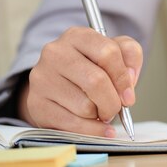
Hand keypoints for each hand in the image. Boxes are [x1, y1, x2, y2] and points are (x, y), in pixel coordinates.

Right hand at [18, 27, 141, 136]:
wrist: (59, 85)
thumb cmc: (92, 67)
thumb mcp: (116, 52)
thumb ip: (130, 55)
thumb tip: (129, 79)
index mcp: (77, 36)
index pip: (108, 52)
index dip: (123, 78)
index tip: (128, 95)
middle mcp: (55, 53)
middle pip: (96, 81)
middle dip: (113, 101)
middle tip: (117, 108)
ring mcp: (42, 78)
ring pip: (84, 106)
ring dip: (100, 115)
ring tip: (99, 111)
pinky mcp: (36, 104)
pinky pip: (71, 124)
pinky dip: (91, 130)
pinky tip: (97, 128)